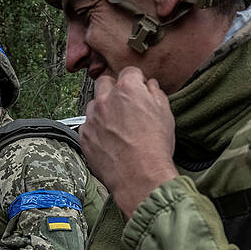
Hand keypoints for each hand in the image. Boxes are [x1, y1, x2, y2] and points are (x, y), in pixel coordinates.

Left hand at [80, 67, 178, 217]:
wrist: (140, 177)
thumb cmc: (155, 147)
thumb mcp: (165, 114)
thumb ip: (155, 93)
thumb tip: (150, 86)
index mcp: (128, 89)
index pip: (129, 72)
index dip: (137, 80)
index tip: (139, 89)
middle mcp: (105, 99)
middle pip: (105, 82)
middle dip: (114, 88)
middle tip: (124, 104)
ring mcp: (92, 118)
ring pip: (94, 104)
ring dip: (103, 109)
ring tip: (117, 127)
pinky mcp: (84, 137)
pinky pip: (88, 126)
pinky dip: (96, 129)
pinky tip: (109, 141)